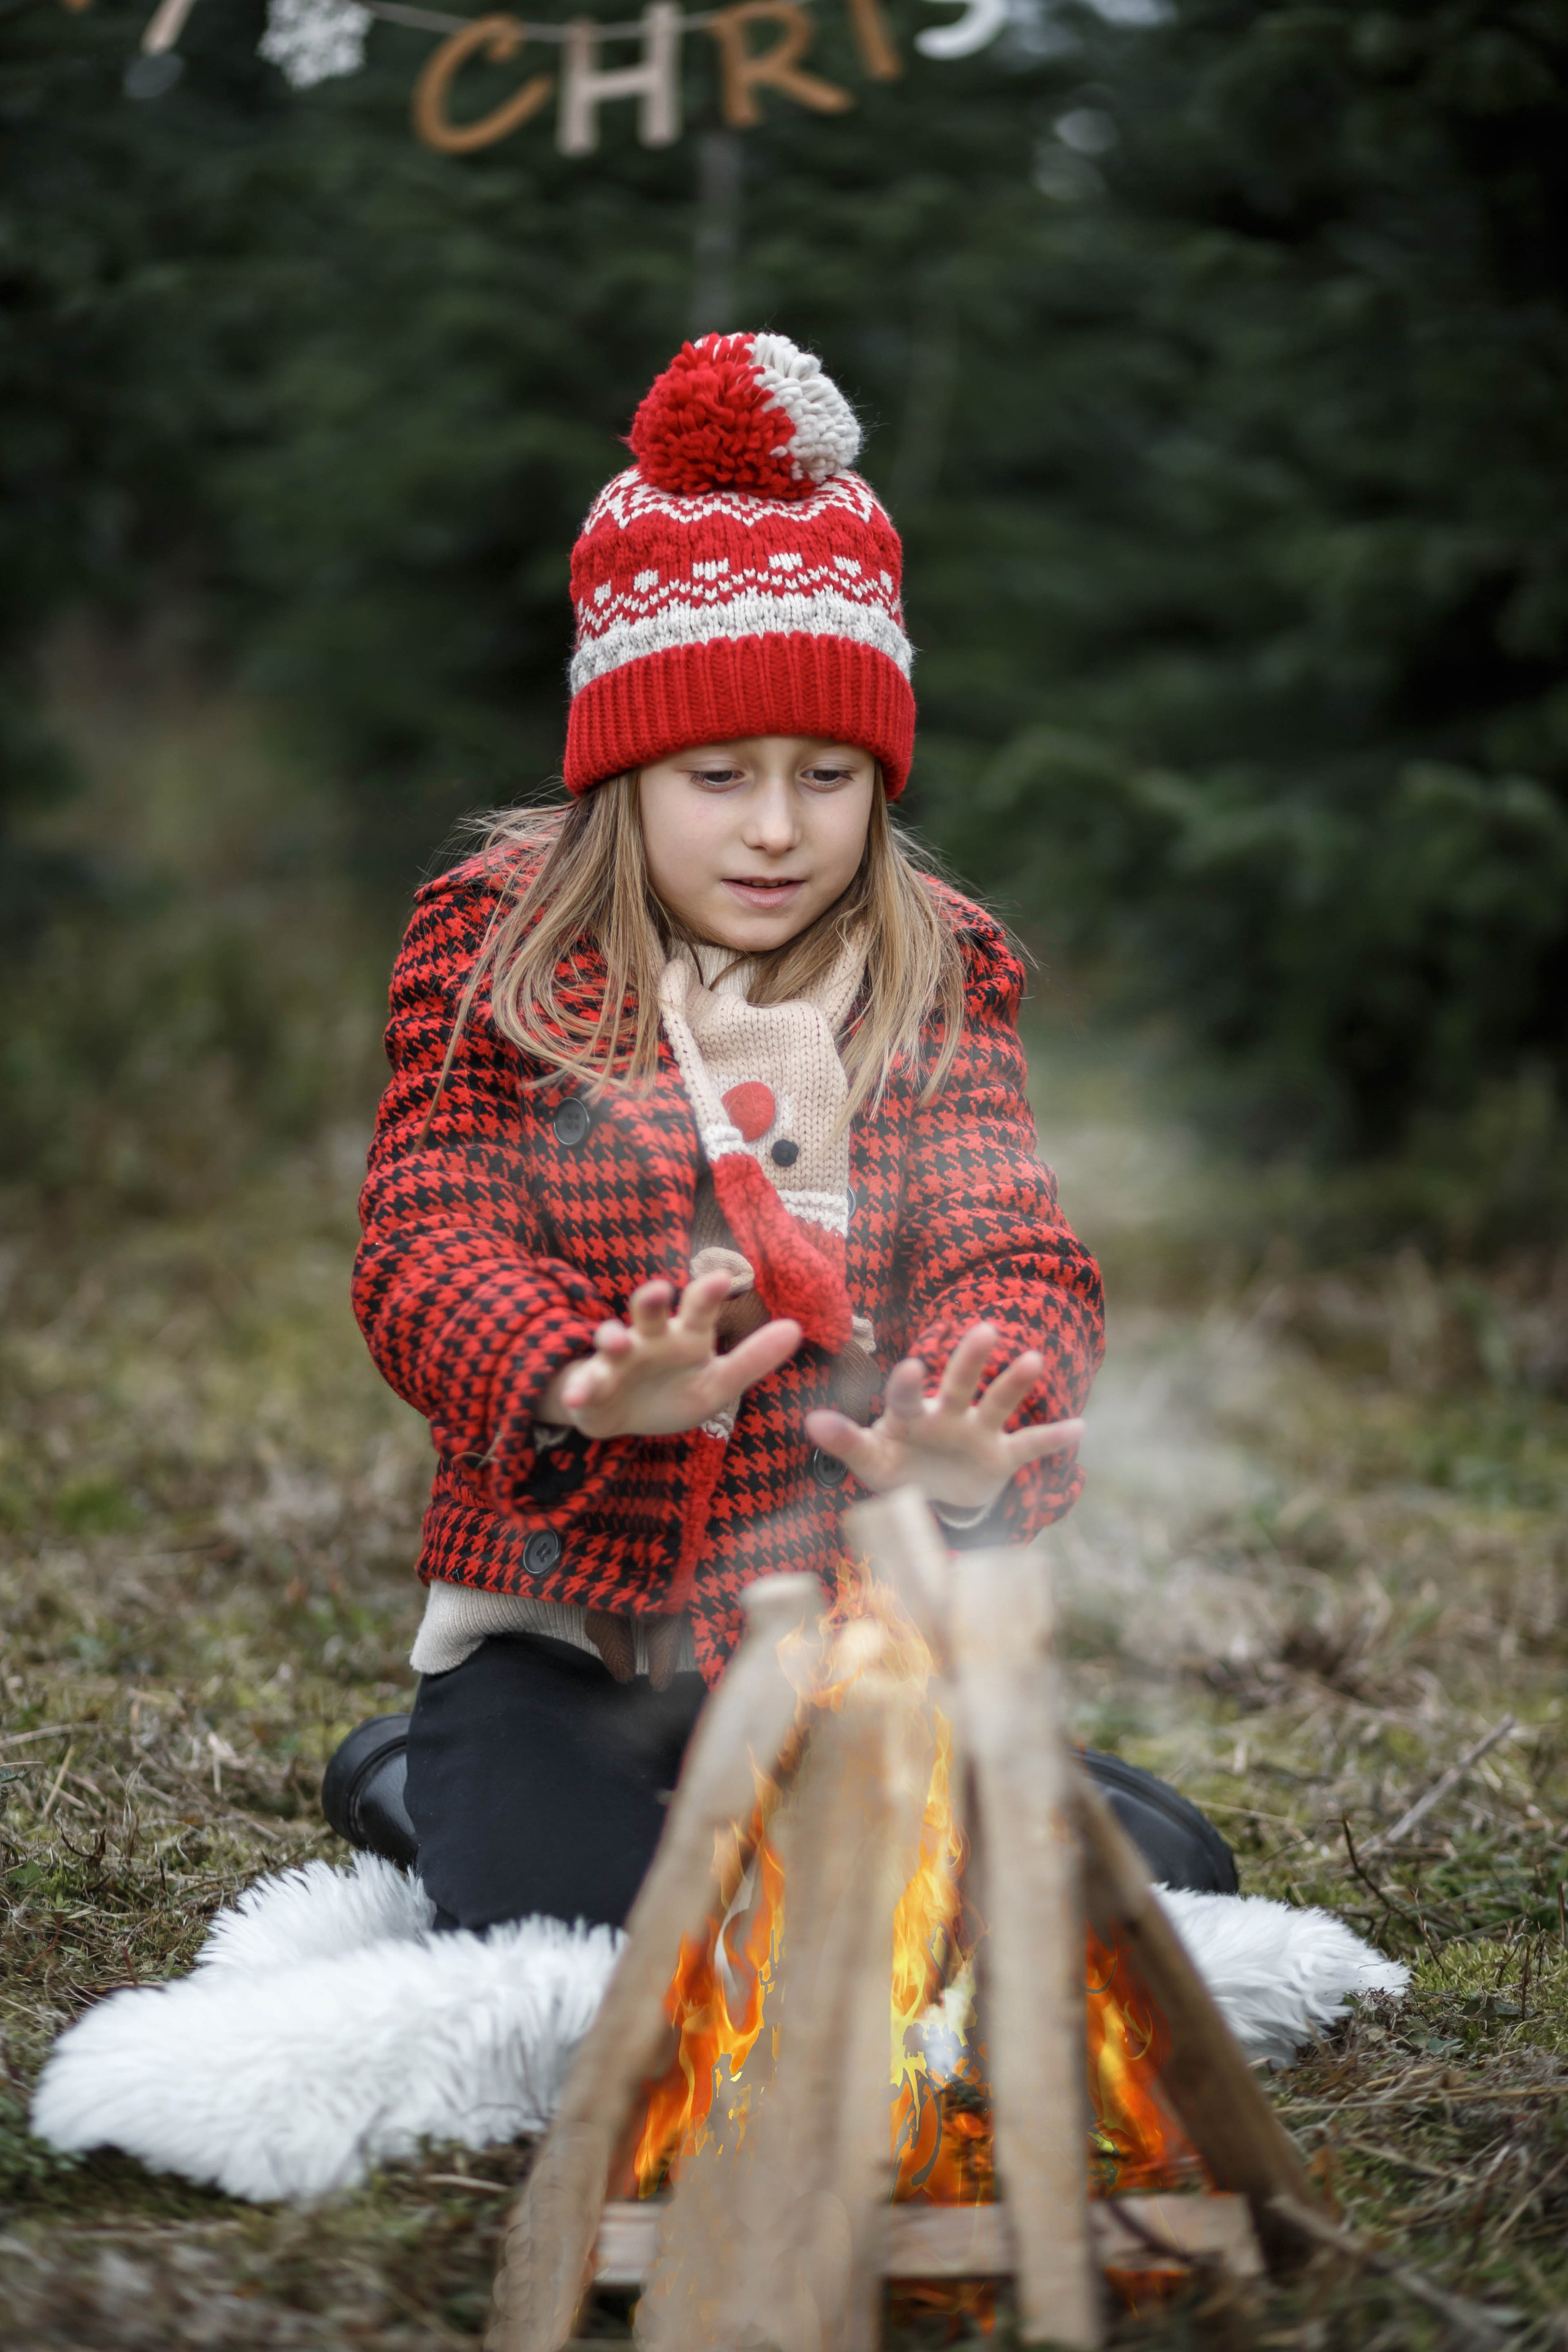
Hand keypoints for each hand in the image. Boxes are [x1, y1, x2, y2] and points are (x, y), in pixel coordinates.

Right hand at [540, 1271, 801, 1439]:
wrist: (625, 1416)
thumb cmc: (675, 1390)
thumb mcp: (718, 1383)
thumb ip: (753, 1360)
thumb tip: (796, 1329)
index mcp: (684, 1336)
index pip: (699, 1310)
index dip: (708, 1294)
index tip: (723, 1278)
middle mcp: (649, 1338)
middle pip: (648, 1311)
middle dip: (650, 1299)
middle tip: (658, 1289)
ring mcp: (616, 1360)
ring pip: (610, 1340)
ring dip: (610, 1337)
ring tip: (614, 1341)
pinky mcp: (591, 1386)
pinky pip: (584, 1386)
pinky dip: (579, 1389)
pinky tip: (578, 1395)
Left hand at [803, 1320, 1082, 1512]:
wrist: (929, 1494)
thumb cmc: (896, 1467)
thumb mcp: (870, 1461)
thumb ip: (845, 1442)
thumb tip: (810, 1421)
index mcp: (910, 1415)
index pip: (906, 1396)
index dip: (907, 1384)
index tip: (912, 1366)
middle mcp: (947, 1414)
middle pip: (958, 1383)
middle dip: (970, 1359)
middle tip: (986, 1329)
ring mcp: (977, 1432)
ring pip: (997, 1404)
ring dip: (1014, 1385)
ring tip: (1035, 1360)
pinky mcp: (1000, 1456)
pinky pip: (1029, 1446)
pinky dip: (1052, 1440)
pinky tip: (1079, 1428)